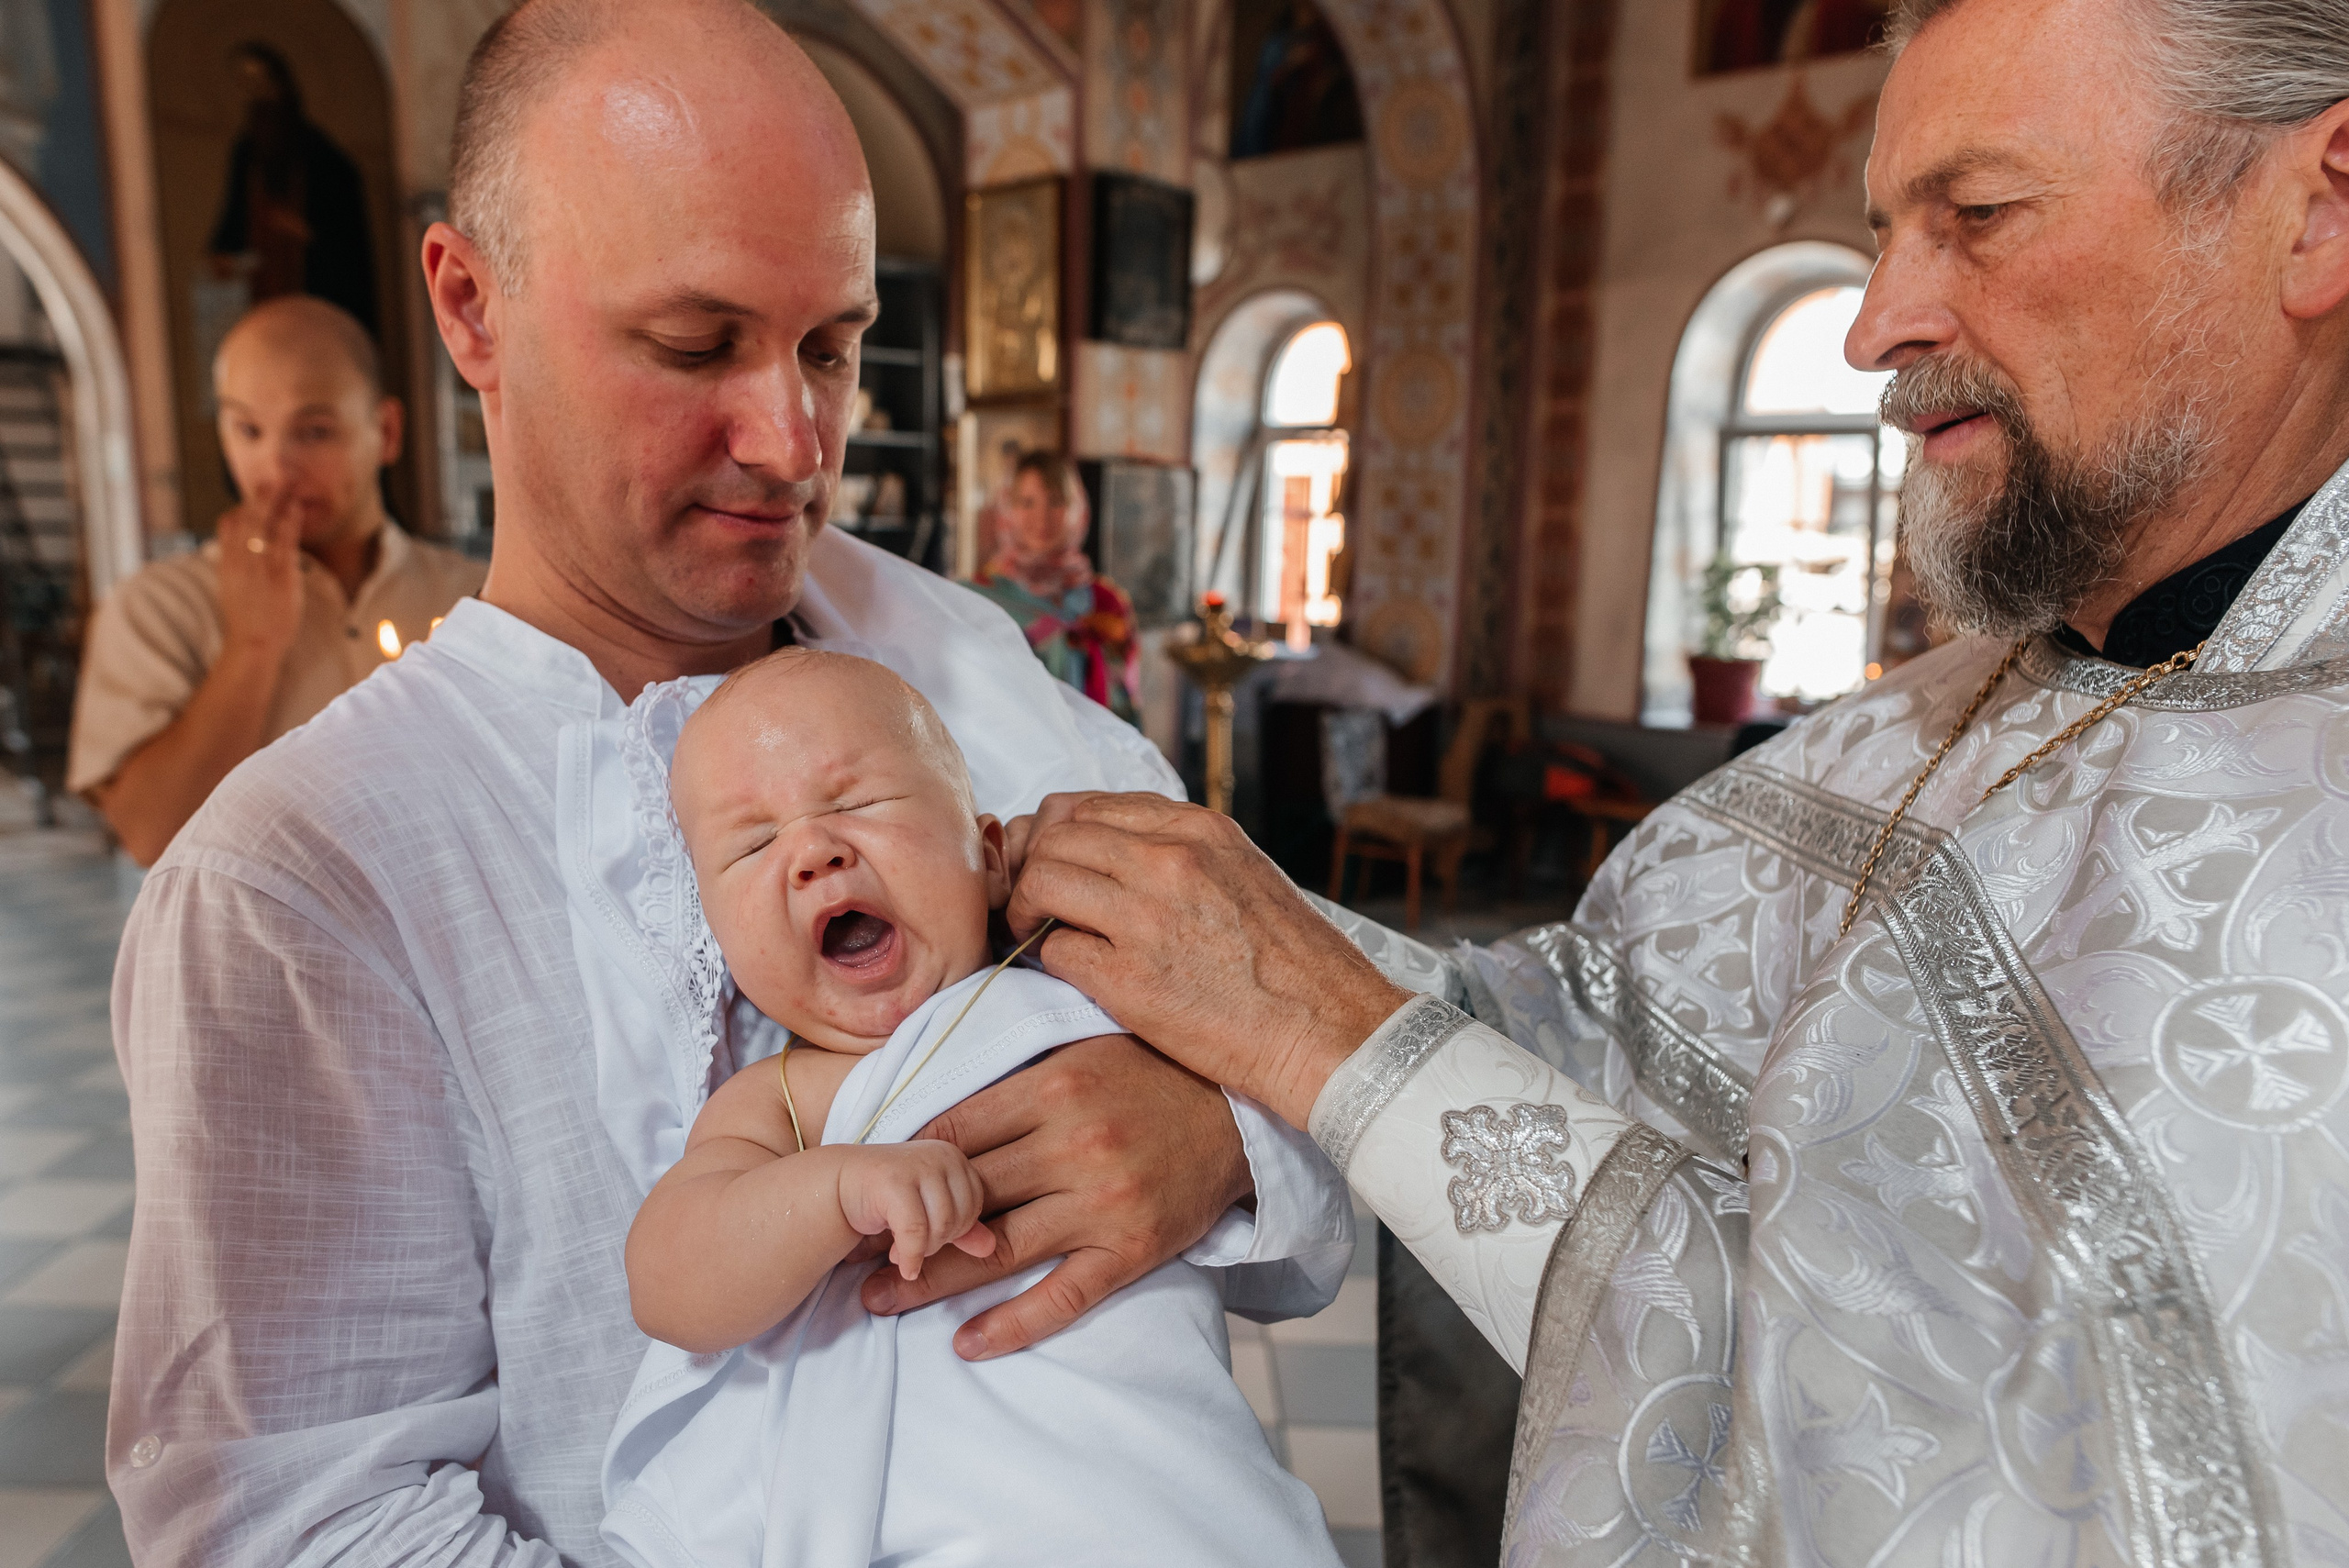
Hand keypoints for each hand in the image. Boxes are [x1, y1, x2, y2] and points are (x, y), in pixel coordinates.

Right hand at [214, 487, 303, 660]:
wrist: (253, 644)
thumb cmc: (246, 622)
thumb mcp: (233, 591)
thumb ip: (236, 570)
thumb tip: (240, 556)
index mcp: (226, 563)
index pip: (227, 526)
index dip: (240, 510)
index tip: (252, 499)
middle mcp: (240, 560)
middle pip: (246, 519)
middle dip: (258, 497)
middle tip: (269, 477)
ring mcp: (259, 565)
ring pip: (264, 524)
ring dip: (275, 501)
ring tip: (286, 483)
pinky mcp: (280, 573)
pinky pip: (285, 540)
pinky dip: (290, 521)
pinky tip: (297, 508)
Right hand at [836, 1140, 995, 1280]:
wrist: (839, 1185)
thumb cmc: (888, 1198)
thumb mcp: (929, 1210)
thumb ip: (961, 1227)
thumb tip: (990, 1247)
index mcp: (954, 1158)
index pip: (975, 1205)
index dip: (956, 1231)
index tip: (931, 1239)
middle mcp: (941, 1155)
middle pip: (960, 1217)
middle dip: (938, 1243)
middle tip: (915, 1248)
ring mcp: (917, 1164)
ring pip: (942, 1225)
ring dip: (923, 1251)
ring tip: (901, 1252)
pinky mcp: (893, 1180)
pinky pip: (915, 1232)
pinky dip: (910, 1257)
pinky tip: (901, 1265)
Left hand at [859, 1034, 1250, 1358]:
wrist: (1239, 1114)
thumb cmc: (1150, 1073)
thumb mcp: (1080, 1046)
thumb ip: (1013, 1073)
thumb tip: (930, 1097)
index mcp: (1054, 1086)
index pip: (952, 1129)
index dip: (902, 1162)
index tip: (865, 1185)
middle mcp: (1074, 1145)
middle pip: (963, 1194)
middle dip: (900, 1225)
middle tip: (845, 1249)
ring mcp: (1103, 1203)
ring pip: (998, 1251)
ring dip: (930, 1279)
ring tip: (875, 1299)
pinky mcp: (1131, 1251)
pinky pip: (1062, 1297)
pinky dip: (1011, 1325)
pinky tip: (965, 1345)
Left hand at [1005, 793, 1410, 1127]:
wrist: (1331, 1032)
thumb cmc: (1293, 965)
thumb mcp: (1244, 875)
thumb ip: (1181, 854)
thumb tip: (1110, 852)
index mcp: (1199, 830)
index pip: (1087, 805)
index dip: (1053, 835)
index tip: (1051, 863)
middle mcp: (1171, 861)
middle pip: (1054, 836)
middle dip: (1028, 867)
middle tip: (1029, 902)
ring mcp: (1148, 918)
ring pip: (1041, 882)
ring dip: (1024, 909)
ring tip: (1036, 934)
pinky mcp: (1131, 980)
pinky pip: (1054, 950)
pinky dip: (1048, 960)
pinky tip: (1069, 973)